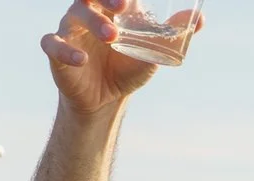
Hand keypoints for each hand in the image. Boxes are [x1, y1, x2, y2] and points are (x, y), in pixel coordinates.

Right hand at [41, 0, 180, 112]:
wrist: (105, 99)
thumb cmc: (126, 66)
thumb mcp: (152, 51)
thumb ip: (172, 34)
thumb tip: (201, 19)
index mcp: (110, 7)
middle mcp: (88, 12)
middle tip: (122, 5)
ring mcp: (71, 30)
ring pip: (75, 14)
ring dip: (93, 23)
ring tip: (112, 37)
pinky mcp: (57, 52)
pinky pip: (53, 44)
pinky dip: (65, 51)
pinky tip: (81, 60)